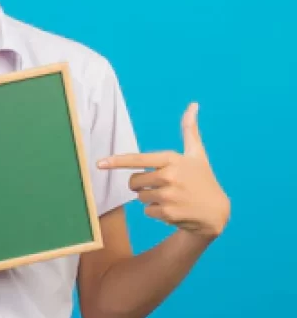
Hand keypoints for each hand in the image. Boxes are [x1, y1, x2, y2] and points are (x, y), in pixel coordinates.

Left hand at [98, 103, 229, 239]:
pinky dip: (156, 212)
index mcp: (172, 159)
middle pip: (133, 181)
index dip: (116, 161)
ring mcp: (168, 195)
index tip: (99, 163)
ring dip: (150, 199)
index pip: (137, 159)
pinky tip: (174, 209)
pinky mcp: (168, 213)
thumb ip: (190, 130)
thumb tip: (193, 104)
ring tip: (172, 197)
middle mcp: (169, 176)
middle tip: (163, 185)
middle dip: (142, 185)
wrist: (217, 212)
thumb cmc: (203, 179)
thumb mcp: (197, 154)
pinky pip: (147, 211)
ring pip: (139, 197)